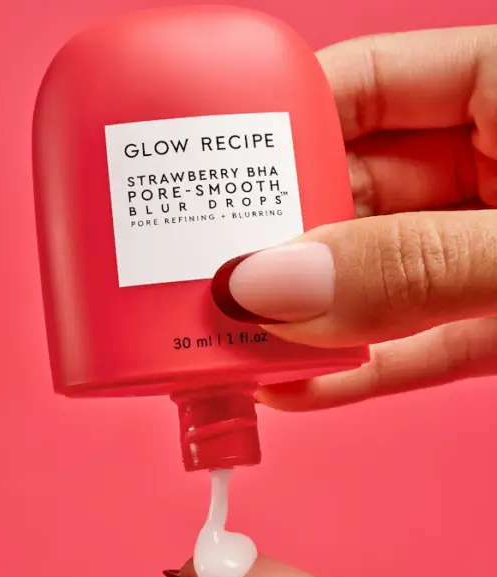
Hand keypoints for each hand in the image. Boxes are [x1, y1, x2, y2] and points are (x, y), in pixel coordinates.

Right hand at [212, 26, 496, 409]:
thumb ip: (415, 263)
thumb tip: (272, 288)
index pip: (368, 85)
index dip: (285, 120)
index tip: (215, 167)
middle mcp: (492, 169)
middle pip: (355, 192)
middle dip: (281, 240)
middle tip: (211, 275)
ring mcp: (489, 253)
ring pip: (375, 278)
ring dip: (306, 318)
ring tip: (233, 341)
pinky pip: (416, 346)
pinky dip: (360, 371)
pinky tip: (295, 387)